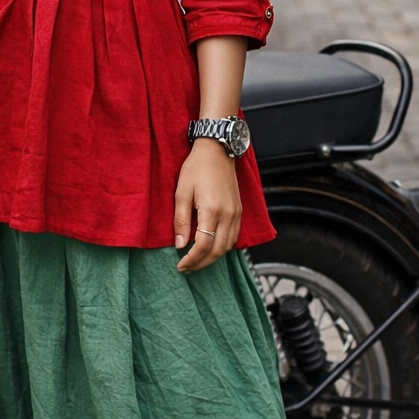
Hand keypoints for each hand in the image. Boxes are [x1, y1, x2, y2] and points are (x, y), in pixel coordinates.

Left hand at [173, 140, 242, 272]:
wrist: (217, 151)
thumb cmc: (196, 169)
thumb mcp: (181, 192)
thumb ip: (180, 220)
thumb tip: (179, 245)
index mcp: (211, 210)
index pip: (203, 246)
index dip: (191, 260)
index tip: (180, 266)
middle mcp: (228, 215)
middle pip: (218, 251)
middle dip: (202, 263)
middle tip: (187, 268)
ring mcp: (236, 213)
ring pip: (228, 246)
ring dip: (213, 257)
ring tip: (197, 261)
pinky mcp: (239, 211)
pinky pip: (234, 237)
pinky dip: (222, 247)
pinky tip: (211, 248)